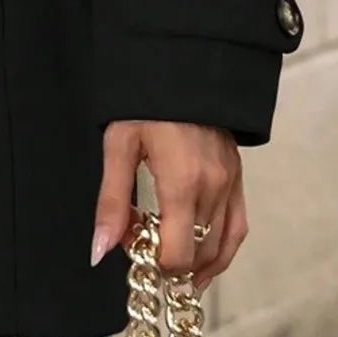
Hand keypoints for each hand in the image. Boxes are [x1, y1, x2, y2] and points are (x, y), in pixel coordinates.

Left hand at [91, 120, 246, 292]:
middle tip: (143, 245)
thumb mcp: (119, 147)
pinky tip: (203, 262)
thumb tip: (99, 250)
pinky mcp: (238, 178)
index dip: (152, 263)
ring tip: (170, 267)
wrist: (181, 69)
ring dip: (195, 263)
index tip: (132, 244)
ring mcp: (230, 184)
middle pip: (197, 255)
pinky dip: (222, 251)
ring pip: (220, 247)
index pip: (177, 254)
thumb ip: (112, 203)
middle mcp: (213, 188)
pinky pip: (237, 228)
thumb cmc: (145, 105)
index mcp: (182, 182)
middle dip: (169, 261)